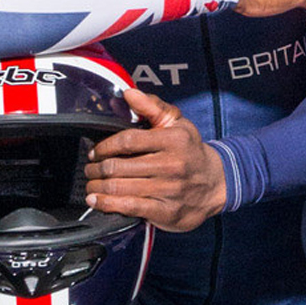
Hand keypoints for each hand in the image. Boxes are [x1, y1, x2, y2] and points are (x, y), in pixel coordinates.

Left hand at [84, 88, 226, 231]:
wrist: (215, 184)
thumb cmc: (190, 152)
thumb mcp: (177, 124)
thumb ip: (152, 107)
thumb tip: (128, 93)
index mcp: (174, 140)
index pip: (128, 140)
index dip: (104, 146)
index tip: (95, 151)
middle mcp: (172, 165)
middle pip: (118, 166)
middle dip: (96, 168)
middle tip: (90, 168)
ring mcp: (169, 190)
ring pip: (119, 187)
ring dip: (97, 186)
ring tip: (91, 183)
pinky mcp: (165, 211)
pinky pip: (128, 207)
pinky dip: (106, 204)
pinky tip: (96, 200)